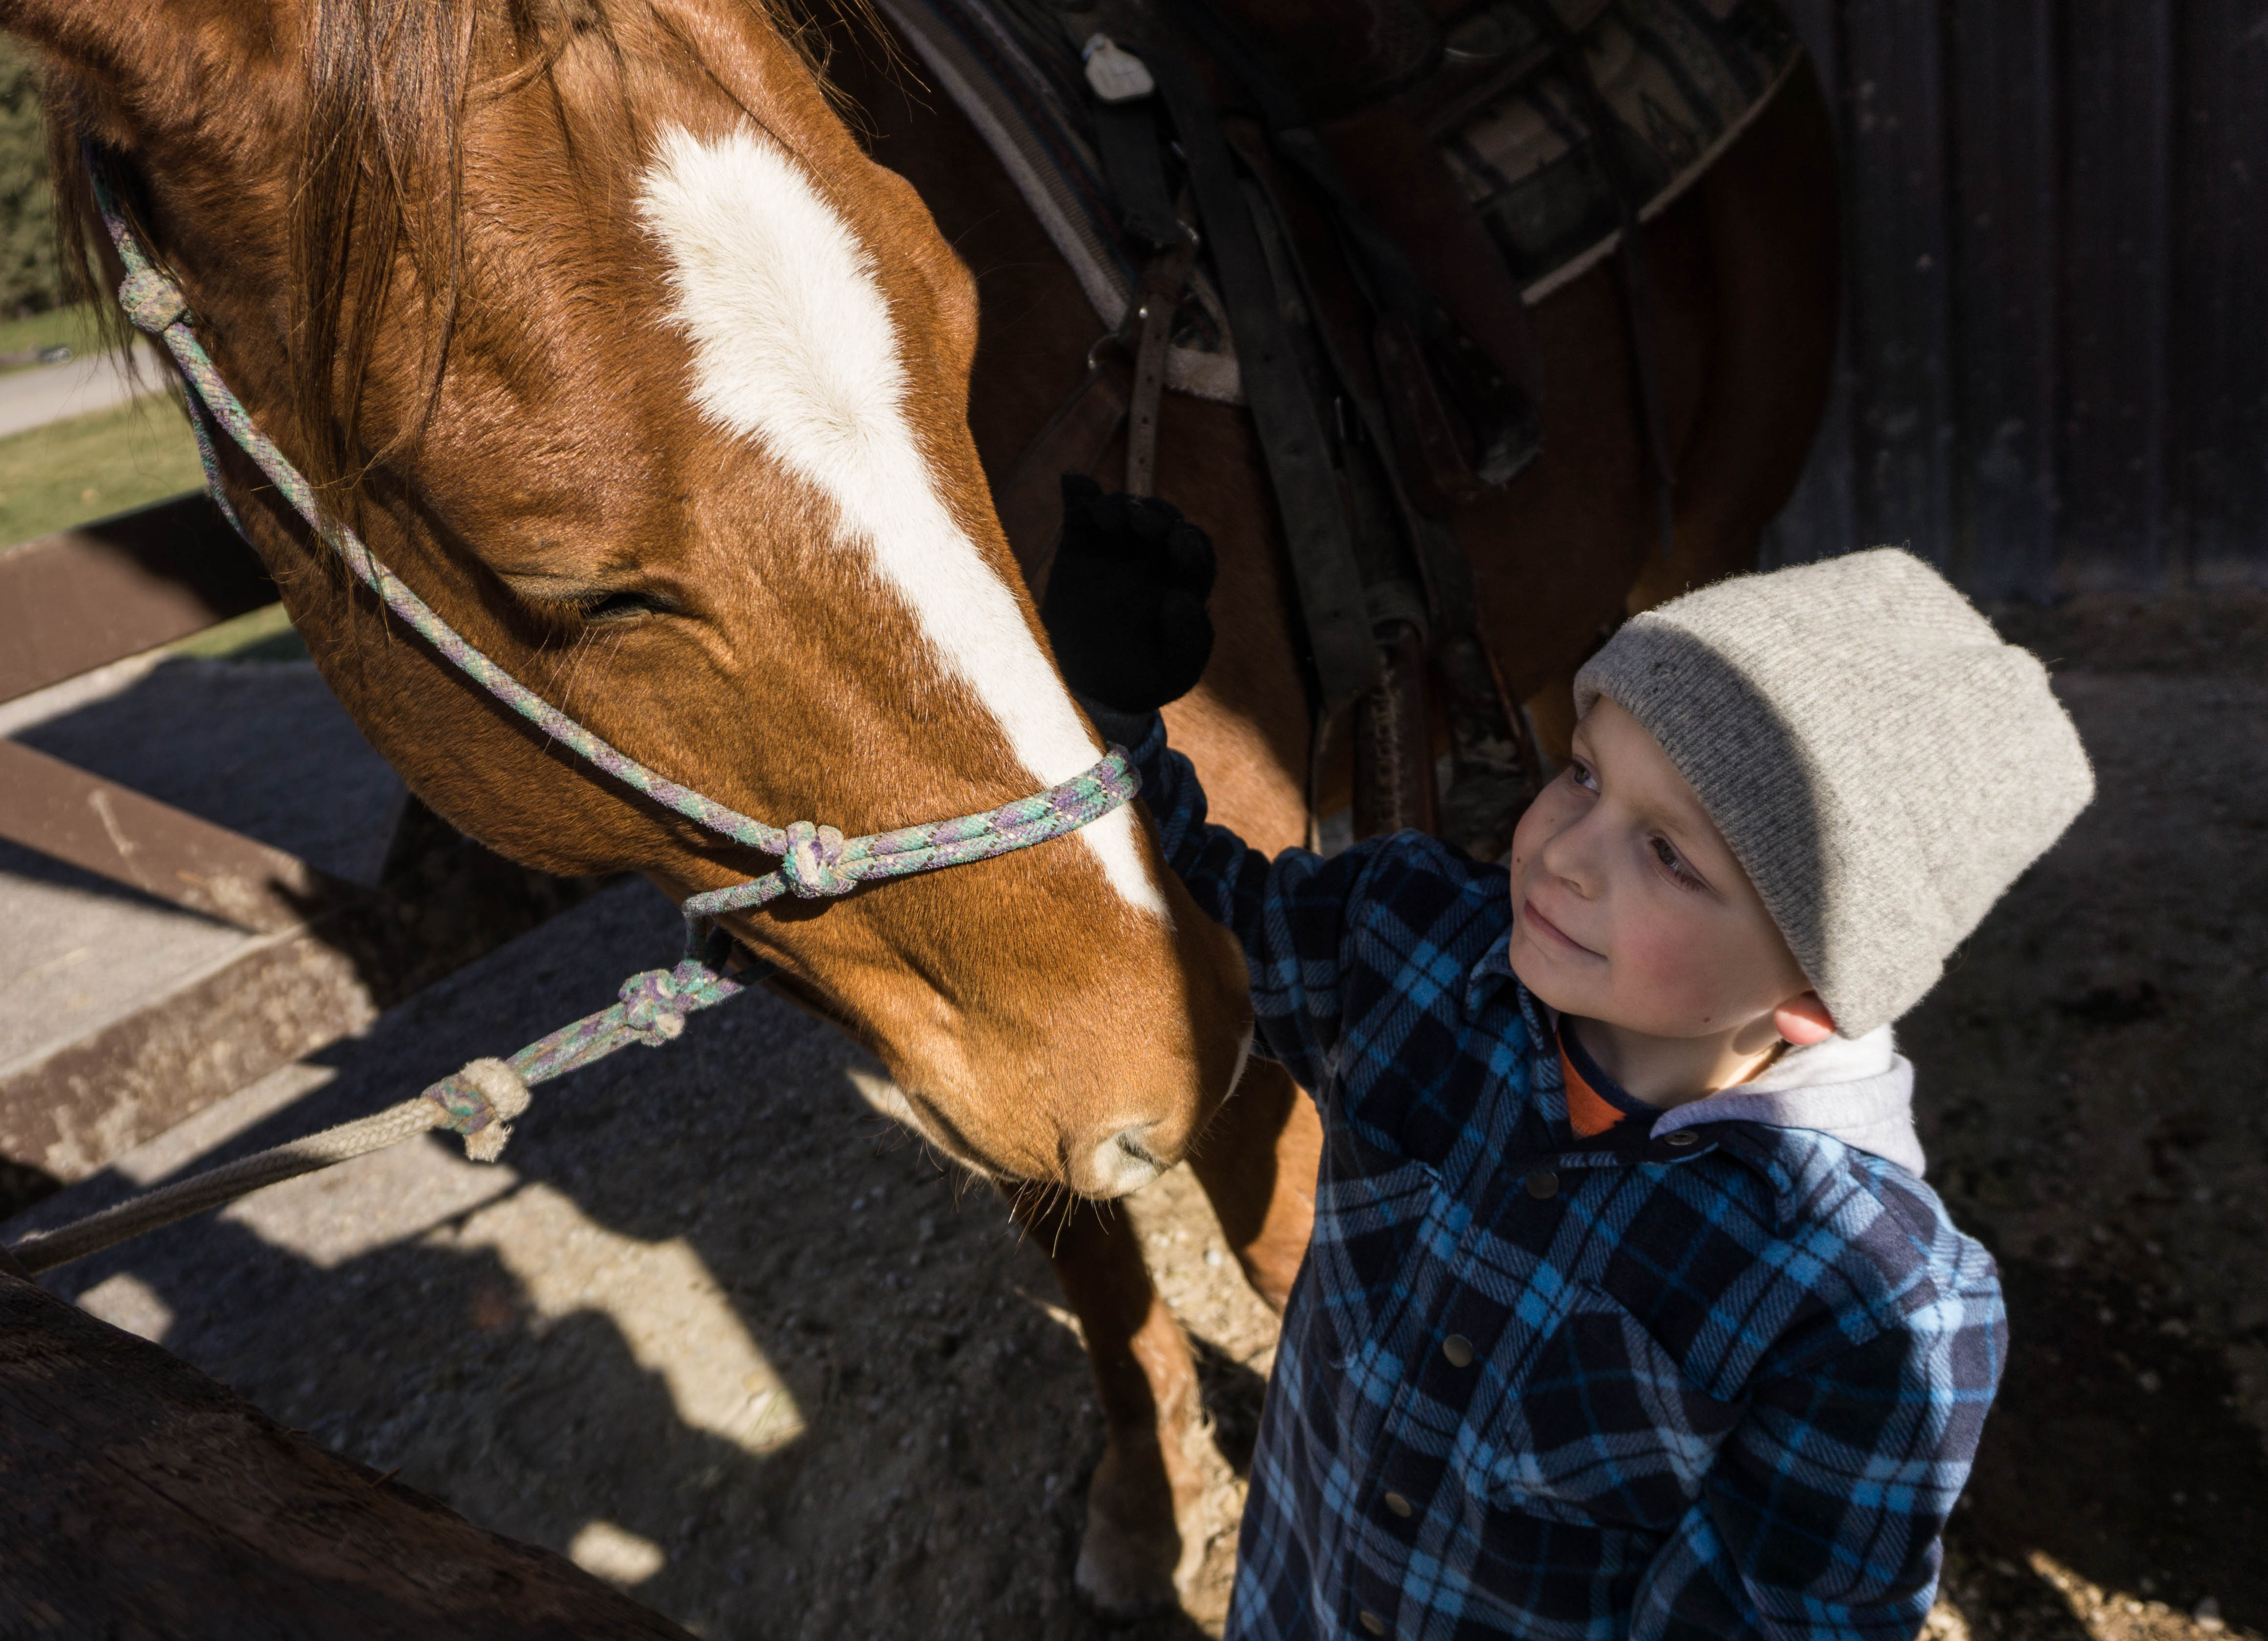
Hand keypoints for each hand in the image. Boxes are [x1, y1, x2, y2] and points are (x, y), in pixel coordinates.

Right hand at [1039, 475, 1216, 715]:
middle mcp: (1154, 558)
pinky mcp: (1081, 545)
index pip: (1195, 551)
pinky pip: (1083, 511)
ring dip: (1119, 505)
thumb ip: (1189, 640)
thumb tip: (1183, 598)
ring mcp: (1117, 549)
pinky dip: (1080, 493)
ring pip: (1126, 511)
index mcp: (1183, 582)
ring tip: (1104, 515)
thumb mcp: (1173, 673)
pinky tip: (1074, 482)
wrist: (1086, 686)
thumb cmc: (1141, 680)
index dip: (1188, 544)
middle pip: (1163, 522)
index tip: (1176, 542)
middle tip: (1139, 519)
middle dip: (1155, 516)